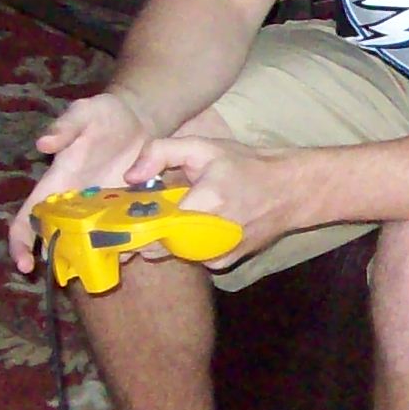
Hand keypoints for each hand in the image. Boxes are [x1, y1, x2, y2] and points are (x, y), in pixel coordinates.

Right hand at [11, 89, 158, 271]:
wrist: (139, 119)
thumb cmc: (103, 115)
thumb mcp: (84, 113)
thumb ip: (65, 127)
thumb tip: (43, 144)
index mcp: (56, 183)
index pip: (28, 217)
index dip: (21, 242)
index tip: (25, 265)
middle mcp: (74, 203)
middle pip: (57, 239)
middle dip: (61, 261)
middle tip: (75, 273)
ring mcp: (100, 210)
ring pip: (91, 244)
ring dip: (95, 258)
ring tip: (108, 267)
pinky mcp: (126, 211)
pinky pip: (122, 235)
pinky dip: (126, 246)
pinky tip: (136, 252)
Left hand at [135, 134, 293, 258]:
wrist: (290, 192)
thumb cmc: (245, 165)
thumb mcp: (203, 146)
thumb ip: (161, 152)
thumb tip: (129, 176)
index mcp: (206, 202)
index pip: (156, 224)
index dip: (135, 225)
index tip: (118, 222)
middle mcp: (213, 235)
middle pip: (161, 245)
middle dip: (143, 235)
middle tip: (131, 225)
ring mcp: (220, 253)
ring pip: (175, 252)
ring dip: (164, 238)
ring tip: (160, 221)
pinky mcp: (225, 263)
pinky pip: (193, 257)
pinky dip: (186, 245)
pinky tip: (191, 228)